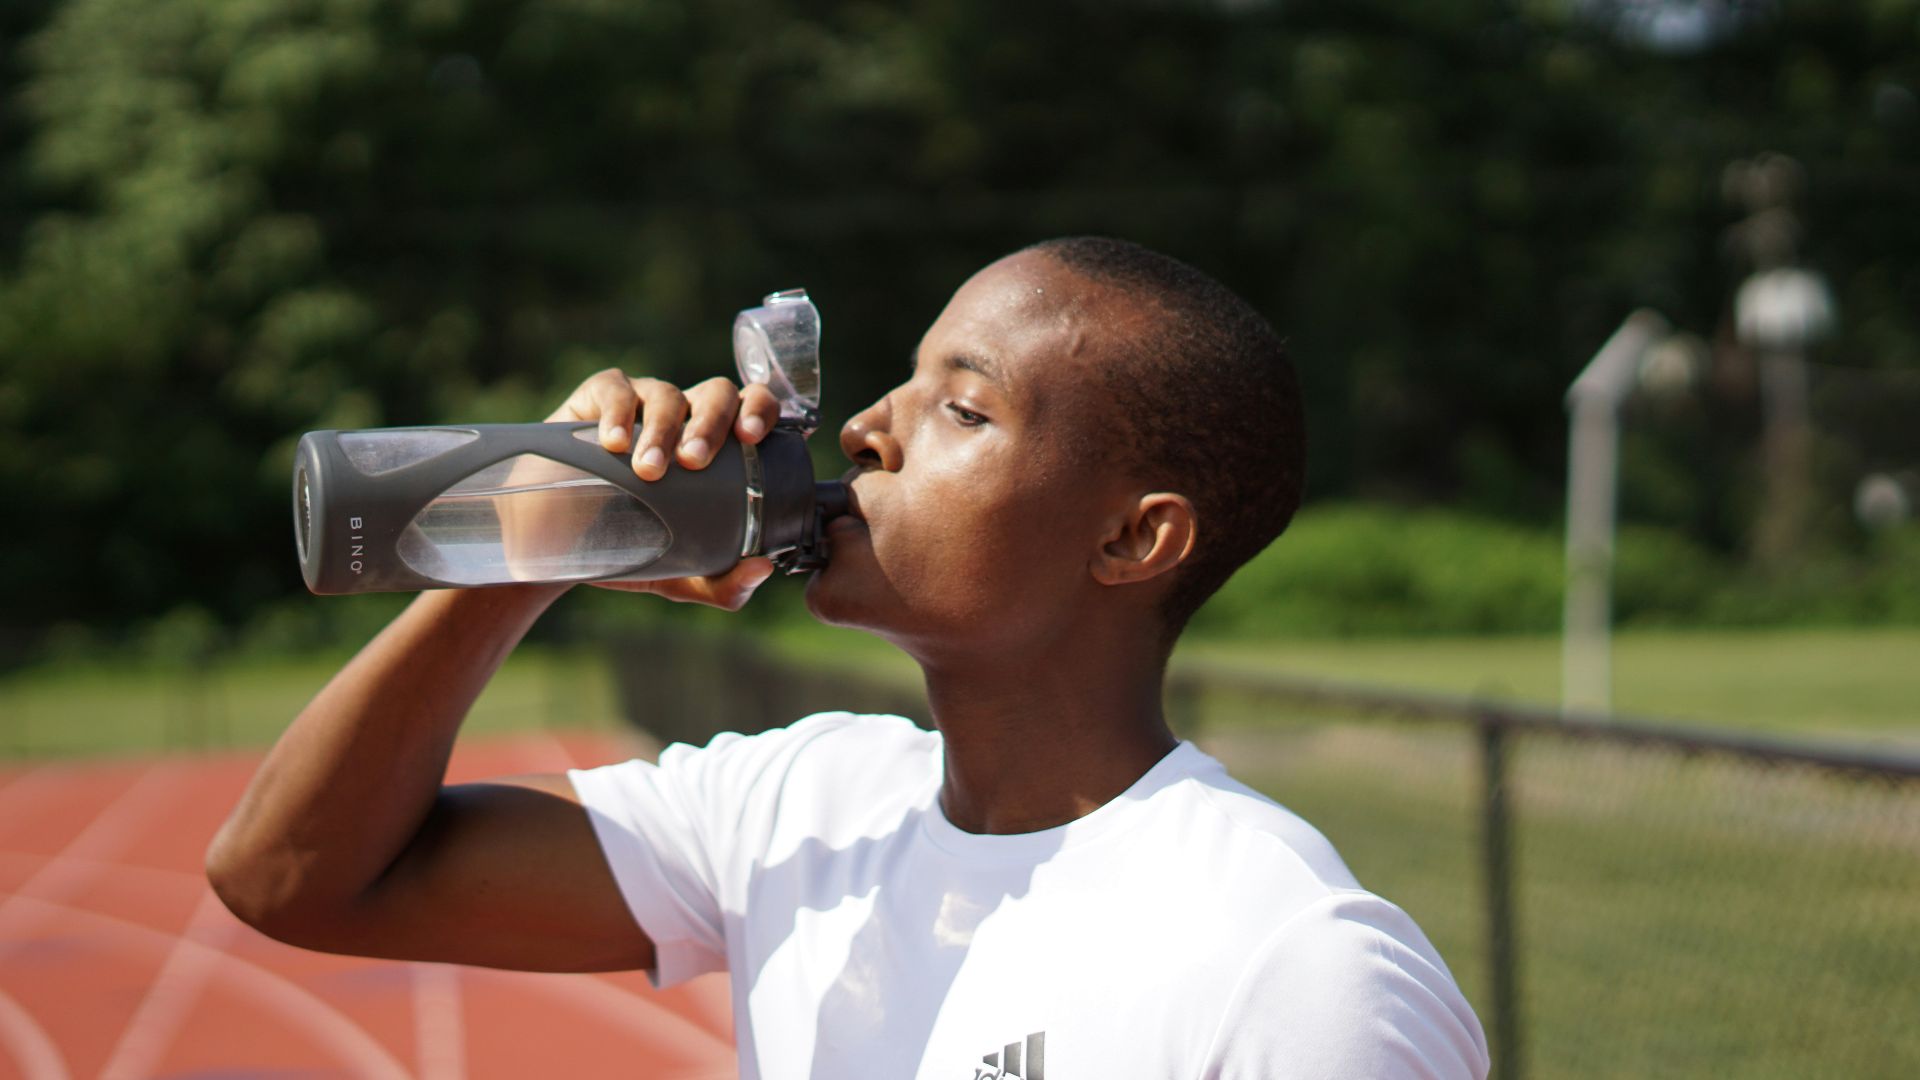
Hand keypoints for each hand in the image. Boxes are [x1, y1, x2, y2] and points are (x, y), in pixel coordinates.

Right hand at [543, 368, 781, 608]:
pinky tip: (613, 442)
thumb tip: (762, 569)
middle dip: (711, 423)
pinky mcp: (598, 398)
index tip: (751, 437)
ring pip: (668, 395)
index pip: (754, 407)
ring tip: (648, 469)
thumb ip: (725, 584)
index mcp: (720, 446)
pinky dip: (618, 412)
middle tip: (694, 462)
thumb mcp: (682, 574)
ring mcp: (644, 403)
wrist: (563, 545)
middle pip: (717, 394)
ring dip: (663, 430)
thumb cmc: (635, 547)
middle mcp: (688, 417)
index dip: (760, 410)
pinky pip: (615, 389)